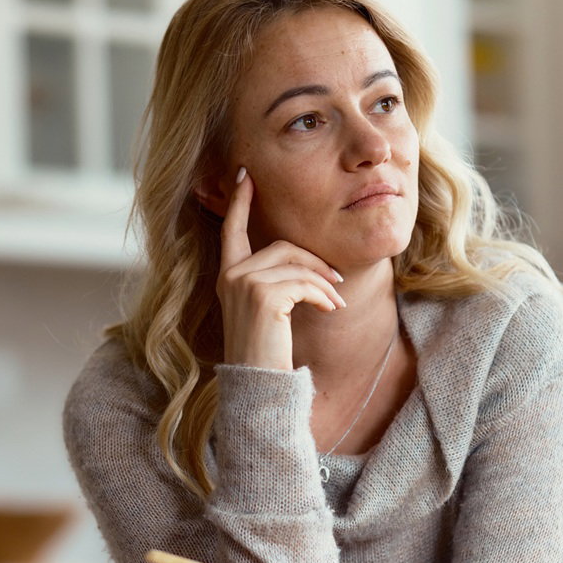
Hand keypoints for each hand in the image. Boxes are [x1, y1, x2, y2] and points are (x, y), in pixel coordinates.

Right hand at [217, 168, 344, 369]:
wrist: (260, 387)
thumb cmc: (267, 352)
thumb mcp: (267, 310)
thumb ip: (275, 281)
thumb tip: (306, 259)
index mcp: (227, 276)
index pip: (231, 230)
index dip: (238, 202)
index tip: (245, 174)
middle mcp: (229, 276)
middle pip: (282, 245)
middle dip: (315, 262)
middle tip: (336, 283)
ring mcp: (242, 284)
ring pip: (296, 261)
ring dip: (323, 281)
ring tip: (336, 302)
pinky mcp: (261, 296)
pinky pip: (303, 282)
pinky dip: (323, 295)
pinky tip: (331, 309)